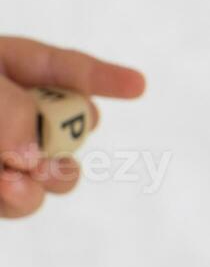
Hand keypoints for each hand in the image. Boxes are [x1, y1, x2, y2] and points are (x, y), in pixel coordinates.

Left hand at [0, 37, 145, 218]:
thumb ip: (8, 108)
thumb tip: (36, 154)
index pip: (58, 67)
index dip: (100, 76)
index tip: (138, 86)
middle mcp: (5, 114)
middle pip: (66, 123)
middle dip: (72, 136)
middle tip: (52, 143)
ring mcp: (2, 155)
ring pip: (53, 169)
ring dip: (52, 176)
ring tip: (16, 180)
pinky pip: (23, 200)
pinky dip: (20, 199)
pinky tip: (10, 190)